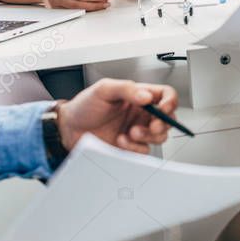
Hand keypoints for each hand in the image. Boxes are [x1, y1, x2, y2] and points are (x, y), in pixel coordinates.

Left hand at [57, 78, 178, 152]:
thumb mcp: (103, 90)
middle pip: (168, 119)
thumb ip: (126, 89)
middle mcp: (141, 113)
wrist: (69, 129)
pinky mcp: (131, 147)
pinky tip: (121, 141)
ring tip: (131, 132)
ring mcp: (137, 131)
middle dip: (162, 124)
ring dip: (148, 136)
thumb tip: (147, 96)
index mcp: (138, 96)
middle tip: (151, 125)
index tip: (164, 109)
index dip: (170, 102)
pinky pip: (144, 151)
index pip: (166, 95)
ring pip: (160, 137)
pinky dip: (135, 148)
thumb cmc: (84, 107)